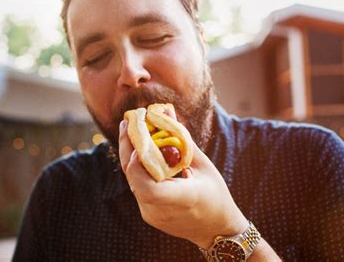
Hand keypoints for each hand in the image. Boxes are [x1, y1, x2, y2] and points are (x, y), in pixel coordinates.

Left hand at [118, 119, 248, 248]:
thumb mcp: (204, 166)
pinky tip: (141, 152)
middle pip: (133, 179)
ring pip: (132, 181)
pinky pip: (137, 187)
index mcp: (182, 200)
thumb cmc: (215, 195)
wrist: (215, 230)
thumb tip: (166, 113)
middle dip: (128, 147)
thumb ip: (182, 140)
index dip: (139, 162)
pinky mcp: (148, 214)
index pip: (148, 187)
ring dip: (131, 156)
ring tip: (133, 132)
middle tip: (128, 123)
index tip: (142, 137)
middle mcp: (162, 211)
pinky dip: (138, 169)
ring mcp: (152, 215)